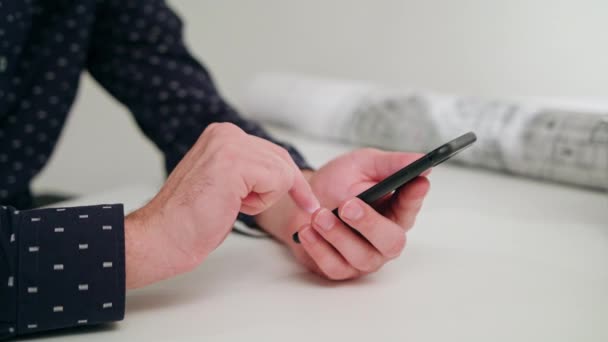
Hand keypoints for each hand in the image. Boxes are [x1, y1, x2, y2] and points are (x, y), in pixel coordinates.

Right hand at [124, 123, 318, 288]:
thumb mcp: (226, 183)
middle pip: (282, 159)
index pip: (273, 151)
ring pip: (282, 171)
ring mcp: (229, 144)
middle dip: (291, 187)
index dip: (291, 178)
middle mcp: (226, 132)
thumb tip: (281, 174)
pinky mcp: (234, 163)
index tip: (308, 199)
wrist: (163, 237)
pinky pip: (278, 182)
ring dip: (265, 198)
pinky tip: (233, 205)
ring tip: (232, 204)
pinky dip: (261, 202)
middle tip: (305, 207)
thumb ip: (248, 171)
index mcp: (222, 134)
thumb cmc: (192, 220)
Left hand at [257, 148, 429, 279]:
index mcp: (396, 212)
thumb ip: (390, 164)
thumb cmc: (339, 183)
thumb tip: (420, 159)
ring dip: (338, 235)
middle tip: (348, 205)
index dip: (414, 197)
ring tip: (319, 215)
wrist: (304, 201)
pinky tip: (307, 230)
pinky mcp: (339, 268)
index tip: (416, 182)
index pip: (411, 207)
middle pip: (391, 243)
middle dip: (370, 224)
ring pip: (361, 257)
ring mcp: (363, 257)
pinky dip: (319, 249)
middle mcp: (384, 239)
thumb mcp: (363, 164)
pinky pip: (333, 266)